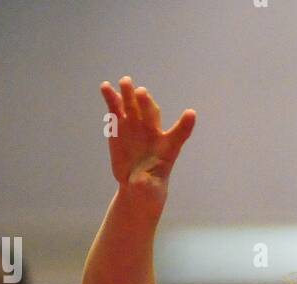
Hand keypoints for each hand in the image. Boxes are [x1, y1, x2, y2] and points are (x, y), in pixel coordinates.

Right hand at [99, 76, 196, 205]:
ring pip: (133, 107)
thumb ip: (148, 182)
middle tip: (140, 92)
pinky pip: (116, 110)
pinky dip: (111, 99)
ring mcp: (135, 126)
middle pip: (151, 113)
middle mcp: (152, 131)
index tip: (191, 114)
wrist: (136, 184)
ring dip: (129, 94)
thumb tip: (140, 180)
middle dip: (146, 103)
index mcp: (168, 146)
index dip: (185, 124)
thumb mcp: (151, 189)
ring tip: (124, 81)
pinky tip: (105, 87)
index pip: (180, 133)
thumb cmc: (150, 187)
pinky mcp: (119, 126)